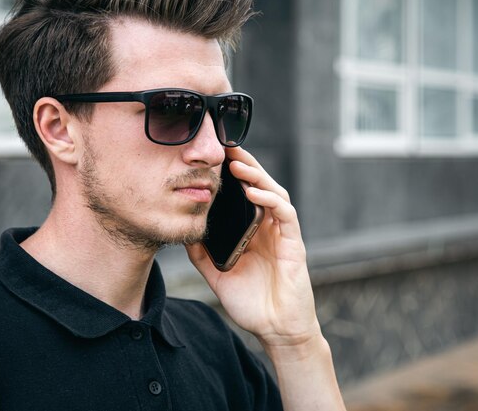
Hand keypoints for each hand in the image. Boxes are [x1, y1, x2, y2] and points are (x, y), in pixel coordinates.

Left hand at [186, 147, 320, 348]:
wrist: (274, 329)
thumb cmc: (250, 302)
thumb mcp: (216, 274)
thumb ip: (202, 252)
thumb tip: (183, 231)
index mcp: (251, 231)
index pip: (243, 195)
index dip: (232, 175)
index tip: (214, 159)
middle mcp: (267, 227)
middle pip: (259, 187)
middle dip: (245, 166)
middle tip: (227, 149)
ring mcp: (282, 233)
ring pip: (274, 193)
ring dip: (257, 177)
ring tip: (237, 166)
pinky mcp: (293, 243)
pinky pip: (285, 214)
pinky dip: (270, 200)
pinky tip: (253, 193)